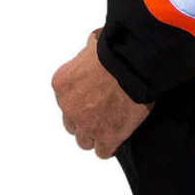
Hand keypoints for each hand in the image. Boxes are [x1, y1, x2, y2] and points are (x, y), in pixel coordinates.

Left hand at [51, 29, 151, 157]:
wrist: (133, 62)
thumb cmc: (117, 47)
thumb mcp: (94, 43)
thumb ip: (88, 51)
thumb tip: (93, 45)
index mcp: (62, 84)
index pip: (66, 100)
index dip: (83, 98)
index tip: (95, 94)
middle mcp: (69, 107)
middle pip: (72, 123)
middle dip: (86, 118)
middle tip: (104, 109)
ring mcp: (86, 124)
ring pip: (84, 140)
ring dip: (96, 133)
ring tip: (113, 123)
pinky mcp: (106, 137)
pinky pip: (103, 151)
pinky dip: (111, 145)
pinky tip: (120, 134)